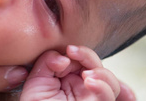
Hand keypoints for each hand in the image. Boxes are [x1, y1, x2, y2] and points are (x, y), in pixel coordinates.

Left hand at [20, 45, 135, 100]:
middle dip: (88, 56)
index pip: (81, 60)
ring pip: (110, 82)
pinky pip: (107, 97)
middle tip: (73, 52)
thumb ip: (47, 63)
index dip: (77, 53)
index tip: (69, 50)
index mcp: (70, 79)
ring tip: (86, 74)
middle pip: (98, 66)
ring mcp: (92, 98)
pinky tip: (90, 83)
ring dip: (102, 73)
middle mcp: (84, 88)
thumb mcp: (36, 83)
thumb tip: (65, 56)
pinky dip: (103, 87)